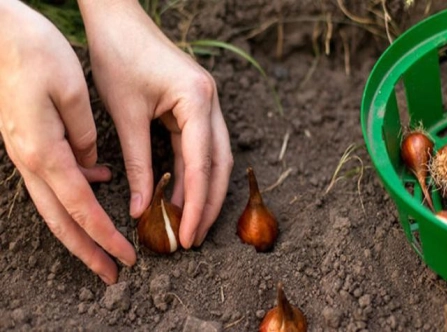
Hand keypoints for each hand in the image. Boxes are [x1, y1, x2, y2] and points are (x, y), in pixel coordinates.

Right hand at [0, 0, 135, 283]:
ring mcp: (24, 153)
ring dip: (79, 231)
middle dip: (88, 251)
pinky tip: (94, 189)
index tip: (126, 256)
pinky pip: (52, 180)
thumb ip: (84, 136)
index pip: (81, 207)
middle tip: (112, 273)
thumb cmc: (31, 52)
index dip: (104, 236)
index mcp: (44, 151)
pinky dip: (73, 197)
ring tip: (103, 249)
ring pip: (54, 206)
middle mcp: (30, 160)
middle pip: (62, 220)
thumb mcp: (69, 91)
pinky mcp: (26, 143)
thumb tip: (93, 166)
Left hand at [78, 0, 232, 247]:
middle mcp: (211, 102)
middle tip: (195, 237)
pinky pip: (199, 146)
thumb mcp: (126, 115)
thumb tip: (142, 208)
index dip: (197, 203)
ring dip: (203, 190)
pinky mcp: (195, 106)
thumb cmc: (119, 56)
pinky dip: (192, 173)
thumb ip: (139, 164)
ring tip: (190, 222)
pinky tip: (183, 194)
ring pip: (214, 157)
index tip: (189, 234)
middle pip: (220, 163)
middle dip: (209, 202)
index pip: (203, 163)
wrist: (118, 19)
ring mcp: (207, 104)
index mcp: (198, 100)